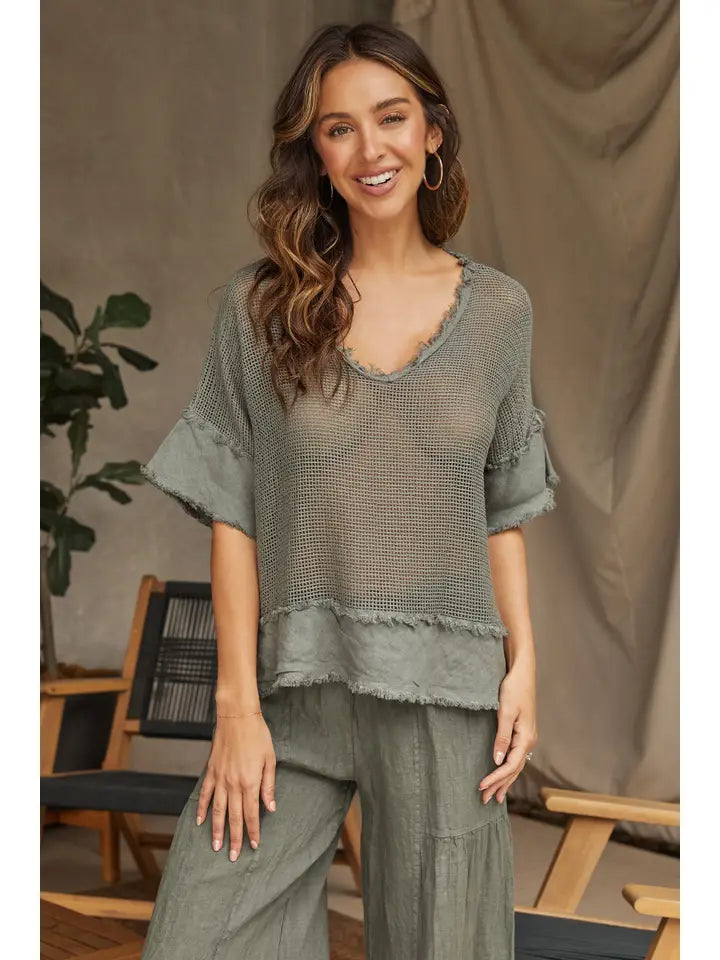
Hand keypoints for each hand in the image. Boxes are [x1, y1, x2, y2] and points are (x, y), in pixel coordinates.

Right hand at [195, 712, 276, 860]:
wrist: (237, 716)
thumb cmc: (258, 735)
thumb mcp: (270, 759)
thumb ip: (269, 785)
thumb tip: (271, 807)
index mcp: (250, 782)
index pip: (252, 813)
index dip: (253, 831)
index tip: (254, 846)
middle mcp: (233, 784)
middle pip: (233, 817)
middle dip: (234, 838)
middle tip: (232, 857)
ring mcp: (220, 778)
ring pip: (217, 810)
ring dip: (216, 830)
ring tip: (215, 847)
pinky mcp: (211, 771)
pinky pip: (205, 794)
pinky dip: (202, 809)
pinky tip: (200, 821)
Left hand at [478, 658, 537, 804]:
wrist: (523, 672)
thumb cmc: (514, 688)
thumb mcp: (506, 712)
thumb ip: (502, 736)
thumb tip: (498, 760)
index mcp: (526, 738)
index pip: (510, 766)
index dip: (496, 778)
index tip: (481, 787)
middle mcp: (529, 740)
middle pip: (514, 769)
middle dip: (500, 785)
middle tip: (484, 800)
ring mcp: (527, 737)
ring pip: (516, 765)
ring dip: (505, 780)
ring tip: (495, 796)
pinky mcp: (522, 731)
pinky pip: (516, 756)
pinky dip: (508, 769)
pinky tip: (503, 773)